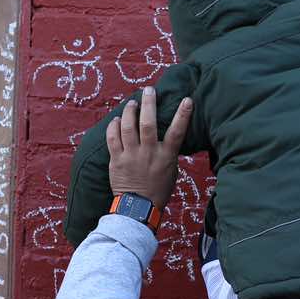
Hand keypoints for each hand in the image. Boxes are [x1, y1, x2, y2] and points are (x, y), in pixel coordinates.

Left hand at [107, 87, 193, 209]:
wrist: (138, 208)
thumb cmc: (158, 190)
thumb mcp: (171, 171)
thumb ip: (169, 153)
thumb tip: (168, 138)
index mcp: (166, 156)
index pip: (177, 132)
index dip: (183, 115)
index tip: (187, 100)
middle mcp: (148, 153)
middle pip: (148, 123)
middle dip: (149, 103)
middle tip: (149, 90)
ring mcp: (131, 156)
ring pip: (127, 127)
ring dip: (129, 111)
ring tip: (132, 103)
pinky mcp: (116, 160)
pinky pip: (113, 138)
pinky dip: (114, 126)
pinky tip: (117, 120)